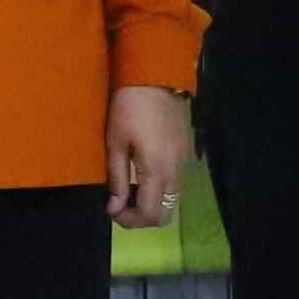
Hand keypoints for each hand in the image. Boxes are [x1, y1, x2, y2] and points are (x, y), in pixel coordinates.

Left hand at [104, 83, 191, 229]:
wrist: (156, 77)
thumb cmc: (129, 107)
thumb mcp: (115, 143)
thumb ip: (117, 179)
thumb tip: (115, 208)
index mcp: (157, 170)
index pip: (149, 214)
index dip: (129, 221)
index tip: (111, 211)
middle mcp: (176, 172)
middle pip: (165, 214)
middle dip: (142, 218)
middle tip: (121, 206)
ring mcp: (185, 163)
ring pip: (172, 200)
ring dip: (152, 204)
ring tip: (130, 191)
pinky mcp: (187, 153)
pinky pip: (176, 183)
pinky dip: (160, 189)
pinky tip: (143, 175)